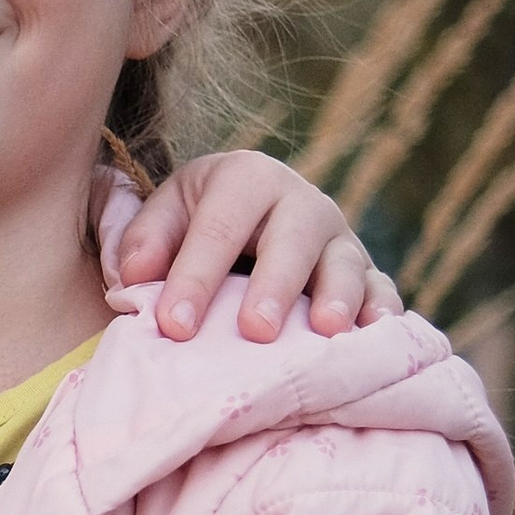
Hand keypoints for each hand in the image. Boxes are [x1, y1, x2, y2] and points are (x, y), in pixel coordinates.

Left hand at [117, 149, 398, 343]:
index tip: (173, 326)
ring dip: (338, 296)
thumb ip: (145, 242)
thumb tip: (132, 276)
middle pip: (292, 240)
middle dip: (274, 285)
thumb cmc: (197, 227)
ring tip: (326, 330)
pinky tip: (375, 336)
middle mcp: (301, 203)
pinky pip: (381, 290)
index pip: (219, 227)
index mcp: (247, 179)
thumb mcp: (166, 217)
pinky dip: (382, 311)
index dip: (195, 277)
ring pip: (345, 263)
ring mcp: (340, 240)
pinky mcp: (367, 273)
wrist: (250, 224)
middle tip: (256, 330)